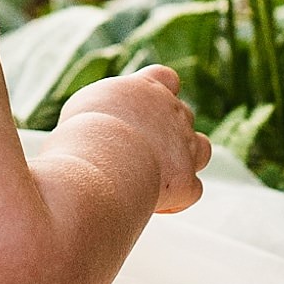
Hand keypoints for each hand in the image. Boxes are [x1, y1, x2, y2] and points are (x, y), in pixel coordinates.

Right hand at [58, 66, 210, 212]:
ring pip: (202, 149)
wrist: (102, 159)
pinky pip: (193, 190)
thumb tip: (93, 125)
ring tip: (155, 175)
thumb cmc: (81, 132)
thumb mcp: (82, 108)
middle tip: (134, 153)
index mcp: (145, 88)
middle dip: (166, 134)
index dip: (159, 93)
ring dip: (185, 161)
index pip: (165, 78)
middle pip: (183, 116)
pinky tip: (154, 205)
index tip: (139, 112)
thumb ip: (99, 111)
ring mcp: (185, 145)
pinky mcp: (186, 180)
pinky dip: (177, 199)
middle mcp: (172, 112)